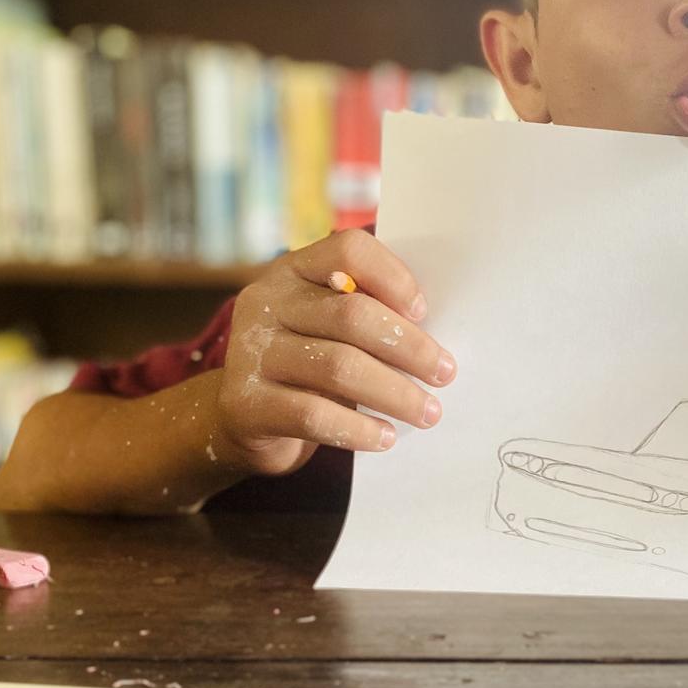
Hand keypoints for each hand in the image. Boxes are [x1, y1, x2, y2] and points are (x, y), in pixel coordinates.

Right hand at [215, 229, 455, 474]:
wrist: (242, 418)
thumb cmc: (306, 366)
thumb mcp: (327, 329)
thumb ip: (367, 316)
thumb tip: (435, 342)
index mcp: (293, 271)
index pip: (349, 251)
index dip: (394, 277)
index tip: (424, 312)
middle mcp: (266, 303)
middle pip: (351, 315)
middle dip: (409, 347)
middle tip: (445, 373)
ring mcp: (251, 352)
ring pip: (338, 367)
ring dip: (394, 393)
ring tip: (428, 413)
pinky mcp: (245, 403)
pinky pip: (314, 415)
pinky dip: (358, 429)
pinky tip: (385, 437)